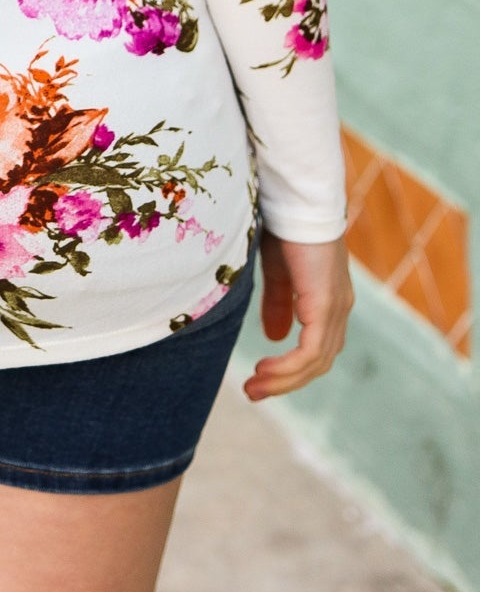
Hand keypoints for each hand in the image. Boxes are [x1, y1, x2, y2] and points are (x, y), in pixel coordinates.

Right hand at [242, 230, 352, 401]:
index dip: (292, 367)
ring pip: (316, 362)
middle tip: (253, 393)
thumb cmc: (284, 224)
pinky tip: (264, 370)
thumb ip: (279, 303)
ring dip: (283, 379)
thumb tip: (274, 337)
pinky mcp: (325, 305)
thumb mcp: (278, 271)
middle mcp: (339, 308)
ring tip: (253, 388)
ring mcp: (336, 308)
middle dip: (285, 381)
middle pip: (318, 362)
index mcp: (329, 299)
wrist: (294, 198)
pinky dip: (288, 367)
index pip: (317, 347)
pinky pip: (310, 352)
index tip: (260, 378)